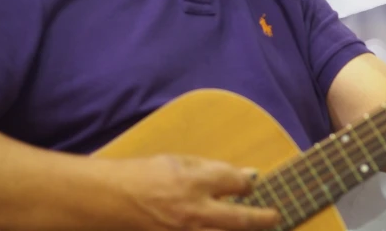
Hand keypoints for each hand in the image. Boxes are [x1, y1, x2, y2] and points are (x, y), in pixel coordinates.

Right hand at [113, 154, 279, 230]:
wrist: (110, 199)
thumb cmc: (145, 174)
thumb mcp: (180, 161)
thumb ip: (213, 169)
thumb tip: (245, 176)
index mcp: (196, 182)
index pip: (237, 184)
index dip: (247, 185)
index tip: (249, 186)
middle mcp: (194, 211)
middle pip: (240, 220)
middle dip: (263, 219)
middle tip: (274, 217)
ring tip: (255, 228)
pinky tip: (224, 230)